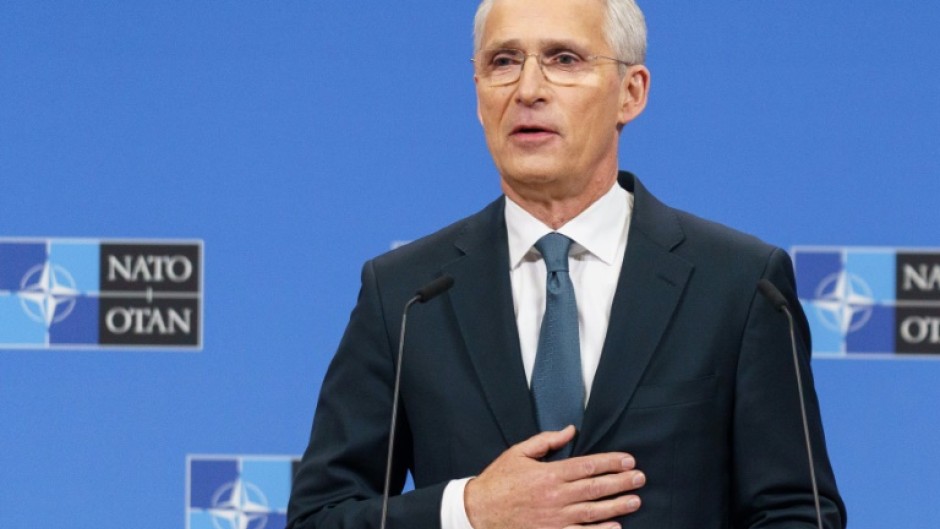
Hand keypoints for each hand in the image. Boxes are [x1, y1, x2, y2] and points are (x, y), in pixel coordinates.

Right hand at [464, 426, 643, 528]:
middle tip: (640, 478)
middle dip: (621, 482)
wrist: (479, 511)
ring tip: (635, 500)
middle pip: (595, 488)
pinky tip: (616, 527)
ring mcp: (555, 518)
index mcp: (549, 474)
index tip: (628, 460)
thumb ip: (547, 441)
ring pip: (593, 512)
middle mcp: (555, 496)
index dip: (611, 462)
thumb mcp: (519, 453)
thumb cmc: (499, 480)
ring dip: (617, 506)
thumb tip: (571, 430)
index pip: (587, 466)